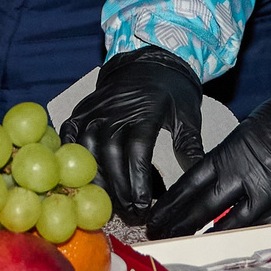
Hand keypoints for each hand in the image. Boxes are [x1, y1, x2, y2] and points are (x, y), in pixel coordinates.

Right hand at [60, 47, 203, 224]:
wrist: (148, 59)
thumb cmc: (171, 90)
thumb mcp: (187, 114)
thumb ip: (190, 145)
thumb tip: (200, 177)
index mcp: (144, 111)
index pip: (137, 150)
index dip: (139, 179)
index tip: (144, 204)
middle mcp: (114, 110)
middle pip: (111, 154)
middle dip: (120, 188)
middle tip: (130, 212)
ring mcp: (94, 110)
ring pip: (88, 149)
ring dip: (98, 178)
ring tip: (110, 202)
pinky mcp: (82, 110)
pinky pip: (70, 136)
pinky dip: (73, 156)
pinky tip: (82, 176)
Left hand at [146, 78, 270, 238]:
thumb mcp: (248, 130)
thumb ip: (229, 159)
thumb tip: (211, 182)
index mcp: (231, 151)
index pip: (191, 183)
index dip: (171, 204)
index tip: (155, 217)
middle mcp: (246, 173)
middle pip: (205, 207)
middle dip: (180, 225)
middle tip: (161, 238)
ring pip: (232, 225)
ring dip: (208, 239)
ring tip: (189, 250)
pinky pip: (267, 228)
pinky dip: (248, 240)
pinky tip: (232, 250)